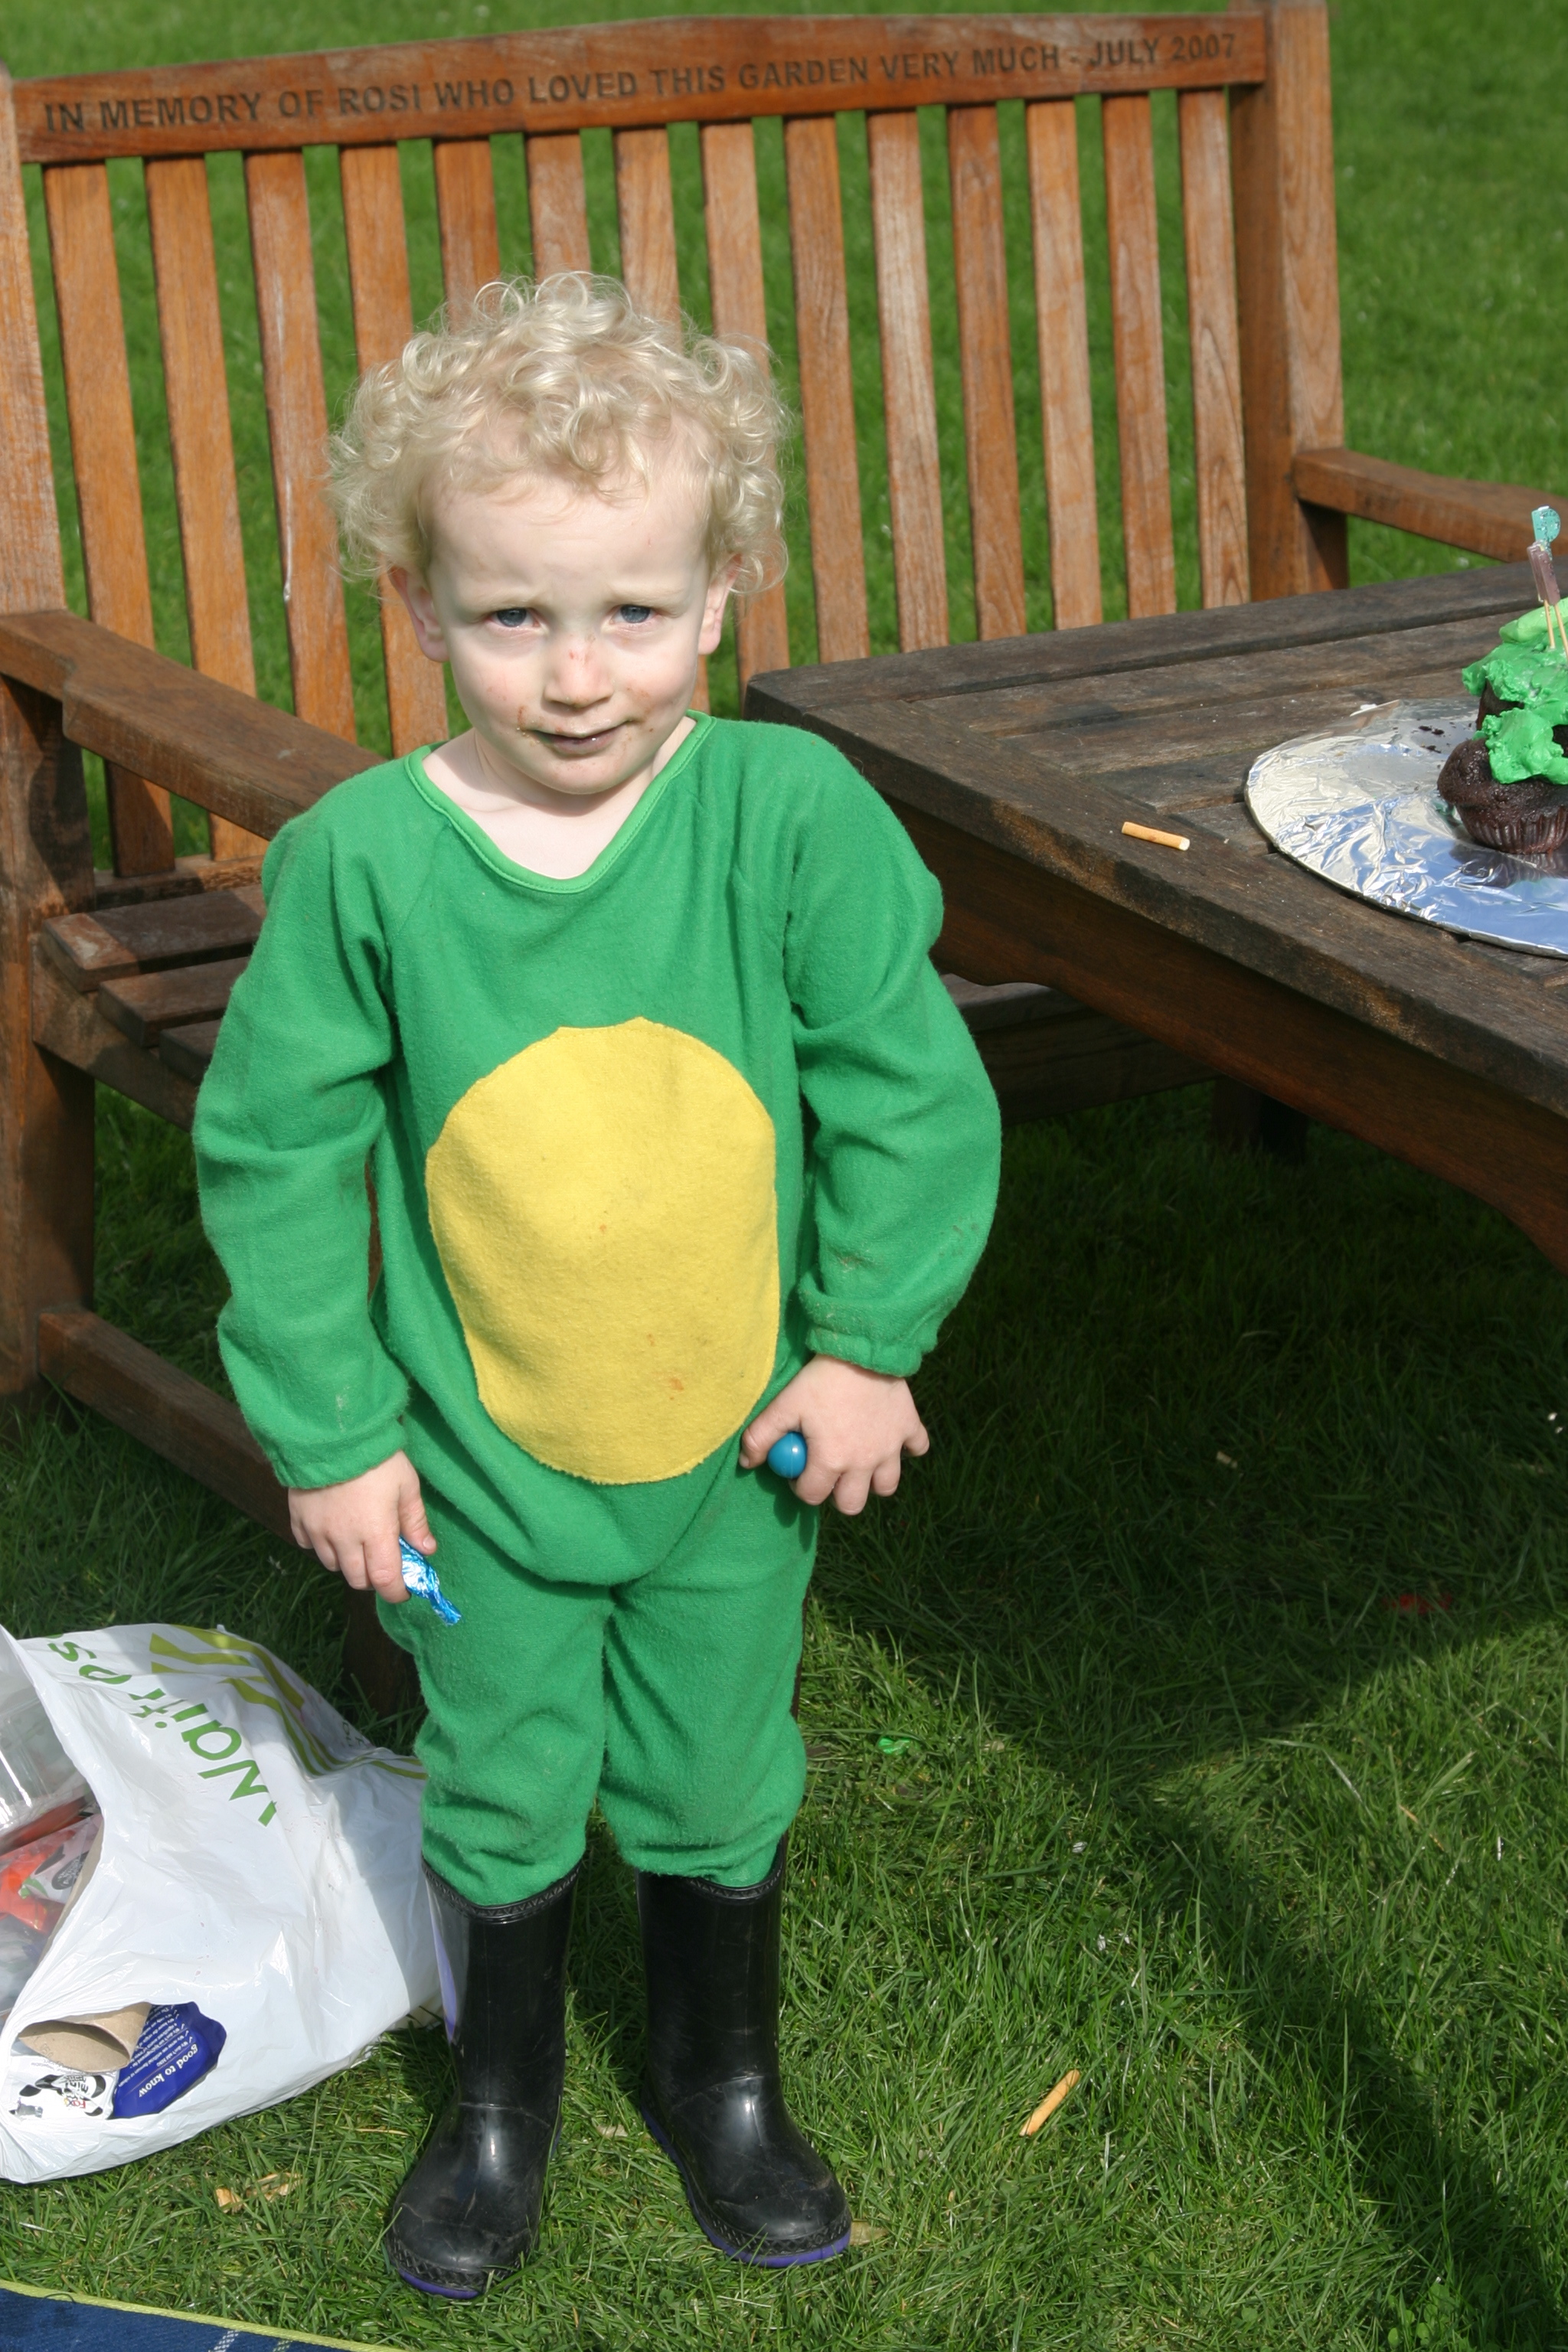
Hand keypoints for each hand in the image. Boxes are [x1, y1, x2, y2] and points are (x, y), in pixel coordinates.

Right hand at [288, 1449, 433, 1604]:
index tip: (404, 1589)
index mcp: (375, 1533)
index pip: (385, 1580)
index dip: (396, 1591)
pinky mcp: (298, 1518)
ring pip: (332, 1565)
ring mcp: (317, 1530)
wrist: (333, 1431)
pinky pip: (307, 1545)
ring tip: (357, 1542)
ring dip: (347, 1562)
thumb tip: (426, 1550)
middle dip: (373, 1577)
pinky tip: (332, 1529)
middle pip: (357, 1579)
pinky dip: (321, 1545)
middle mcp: (344, 1539)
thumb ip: (415, 1521)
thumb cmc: (377, 1457)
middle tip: (383, 1560)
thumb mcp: (407, 1485)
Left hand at [740, 1356, 928, 1514]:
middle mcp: (864, 1463)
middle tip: (829, 1473)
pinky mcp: (910, 1428)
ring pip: (887, 1486)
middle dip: (838, 1495)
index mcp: (831, 1461)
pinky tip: (891, 1437)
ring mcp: (891, 1448)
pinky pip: (917, 1448)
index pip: (812, 1495)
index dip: (799, 1487)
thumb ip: (760, 1437)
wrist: (862, 1348)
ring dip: (873, 1481)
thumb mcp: (784, 1405)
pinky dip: (908, 1447)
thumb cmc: (820, 1379)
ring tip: (860, 1463)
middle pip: (852, 1504)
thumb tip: (746, 1463)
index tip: (797, 1469)